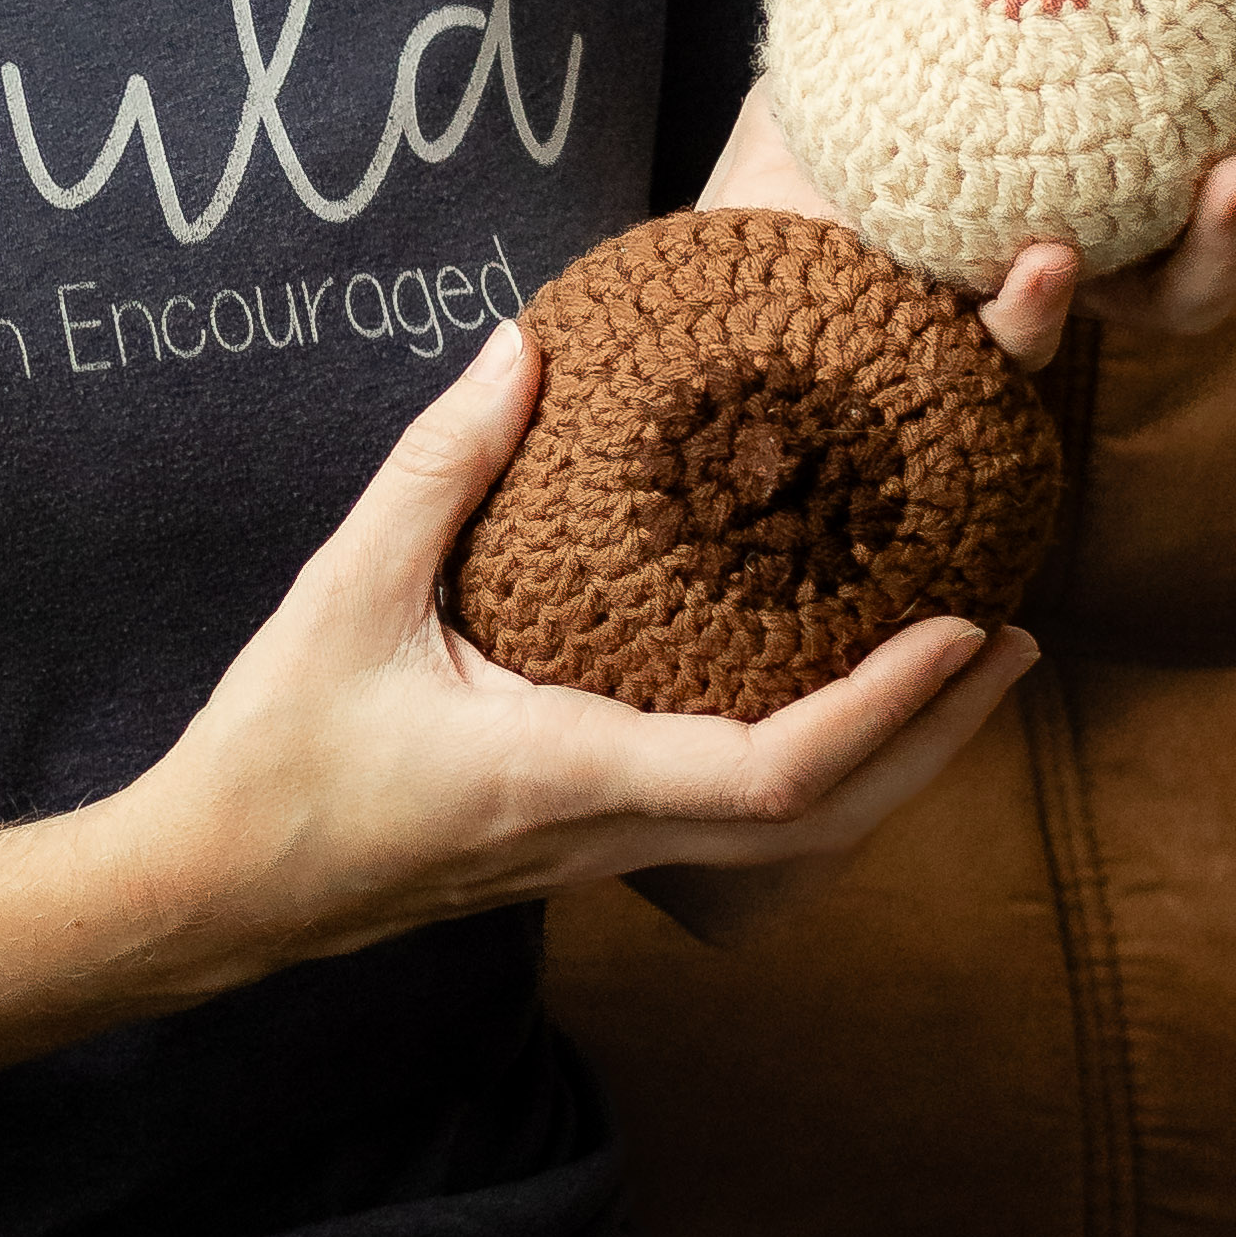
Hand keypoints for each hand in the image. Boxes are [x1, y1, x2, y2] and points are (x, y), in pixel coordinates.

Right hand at [127, 315, 1036, 985]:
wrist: (217, 888)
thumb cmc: (275, 751)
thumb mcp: (344, 590)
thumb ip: (441, 466)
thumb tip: (529, 348)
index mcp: (568, 776)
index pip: (776, 775)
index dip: (889, 709)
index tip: (967, 626)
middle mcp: (609, 834)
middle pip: (828, 826)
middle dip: (938, 740)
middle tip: (1017, 639)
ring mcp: (604, 856)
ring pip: (797, 841)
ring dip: (896, 763)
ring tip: (961, 667)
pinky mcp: (586, 848)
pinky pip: (742, 826)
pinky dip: (823, 772)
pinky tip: (832, 701)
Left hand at [700, 0, 1235, 374]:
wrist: (737, 197)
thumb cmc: (860, 73)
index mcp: (1152, 145)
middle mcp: (1128, 230)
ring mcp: (1057, 296)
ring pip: (1184, 302)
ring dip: (1230, 244)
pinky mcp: (956, 348)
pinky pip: (1016, 347)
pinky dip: (1034, 308)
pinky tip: (1043, 255)